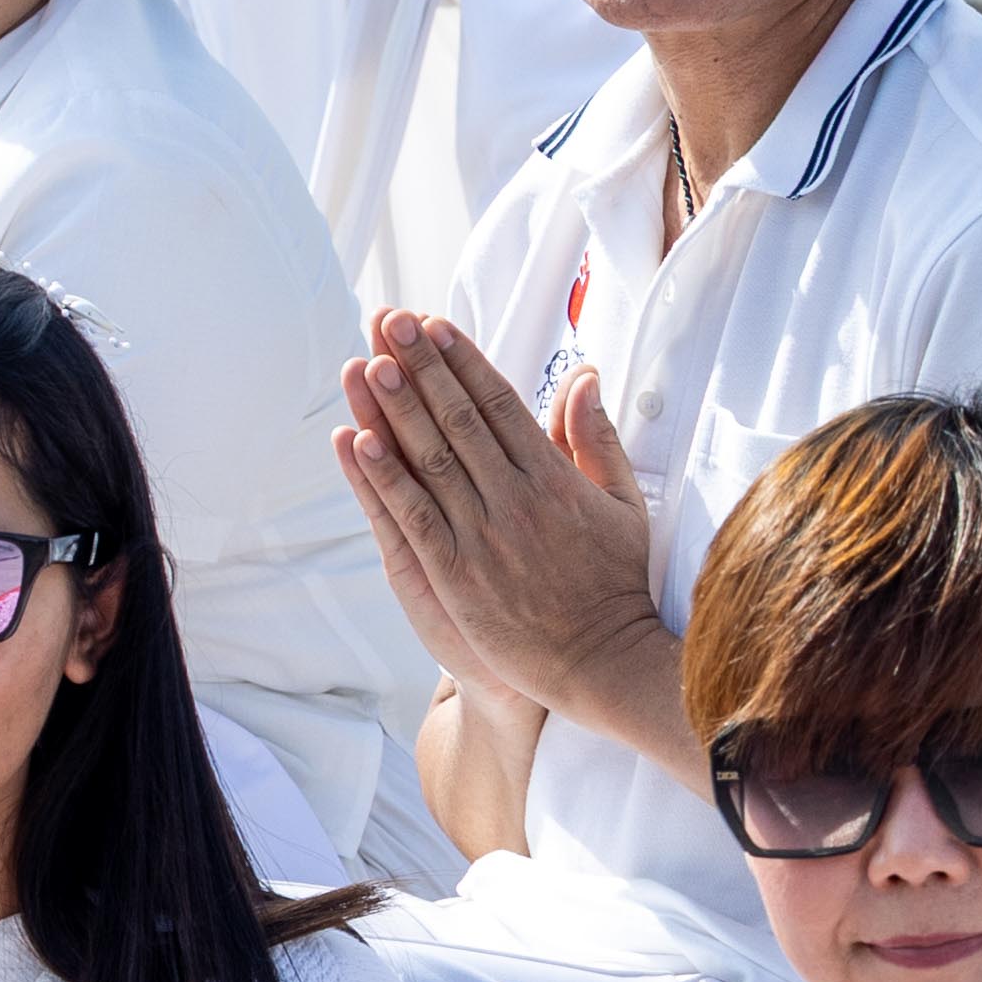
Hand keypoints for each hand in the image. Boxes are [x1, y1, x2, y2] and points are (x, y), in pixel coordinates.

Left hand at [340, 311, 663, 718]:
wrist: (601, 659)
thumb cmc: (614, 581)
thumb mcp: (623, 503)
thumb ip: (595, 439)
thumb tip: (584, 377)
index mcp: (554, 478)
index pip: (501, 404)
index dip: (464, 361)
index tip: (436, 325)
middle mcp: (514, 499)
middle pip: (459, 418)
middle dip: (423, 367)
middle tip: (390, 322)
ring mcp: (482, 535)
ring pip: (431, 459)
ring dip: (397, 410)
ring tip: (369, 364)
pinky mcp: (455, 574)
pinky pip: (413, 516)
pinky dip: (385, 478)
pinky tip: (359, 442)